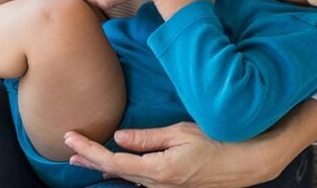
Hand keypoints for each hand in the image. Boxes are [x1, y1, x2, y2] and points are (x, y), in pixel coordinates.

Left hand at [63, 100, 316, 186]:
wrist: (247, 162)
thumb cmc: (217, 142)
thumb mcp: (181, 133)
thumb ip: (148, 138)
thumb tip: (119, 137)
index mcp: (158, 170)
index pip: (113, 161)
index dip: (89, 150)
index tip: (69, 138)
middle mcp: (157, 184)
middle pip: (115, 172)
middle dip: (90, 160)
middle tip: (68, 150)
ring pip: (127, 177)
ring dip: (104, 166)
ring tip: (84, 158)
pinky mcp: (173, 185)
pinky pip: (141, 179)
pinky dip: (123, 170)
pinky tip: (116, 166)